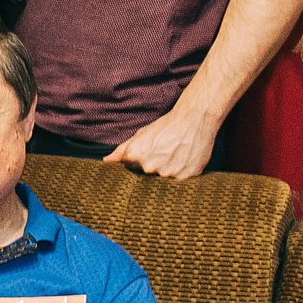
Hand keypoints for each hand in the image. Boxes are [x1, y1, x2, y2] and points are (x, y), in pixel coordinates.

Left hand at [104, 102, 221, 179]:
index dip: (139, 164)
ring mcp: (168, 174)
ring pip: (163, 182)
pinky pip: (180, 183)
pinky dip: (181, 173)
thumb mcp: (142, 134)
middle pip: (146, 178)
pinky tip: (184, 160)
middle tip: (164, 154)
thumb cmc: (166, 126)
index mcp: (135, 156)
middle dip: (152, 169)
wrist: (196, 119)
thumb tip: (106, 161)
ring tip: (175, 155)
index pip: (130, 171)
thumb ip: (122, 150)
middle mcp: (149, 167)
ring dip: (167, 172)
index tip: (148, 155)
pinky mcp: (186, 177)